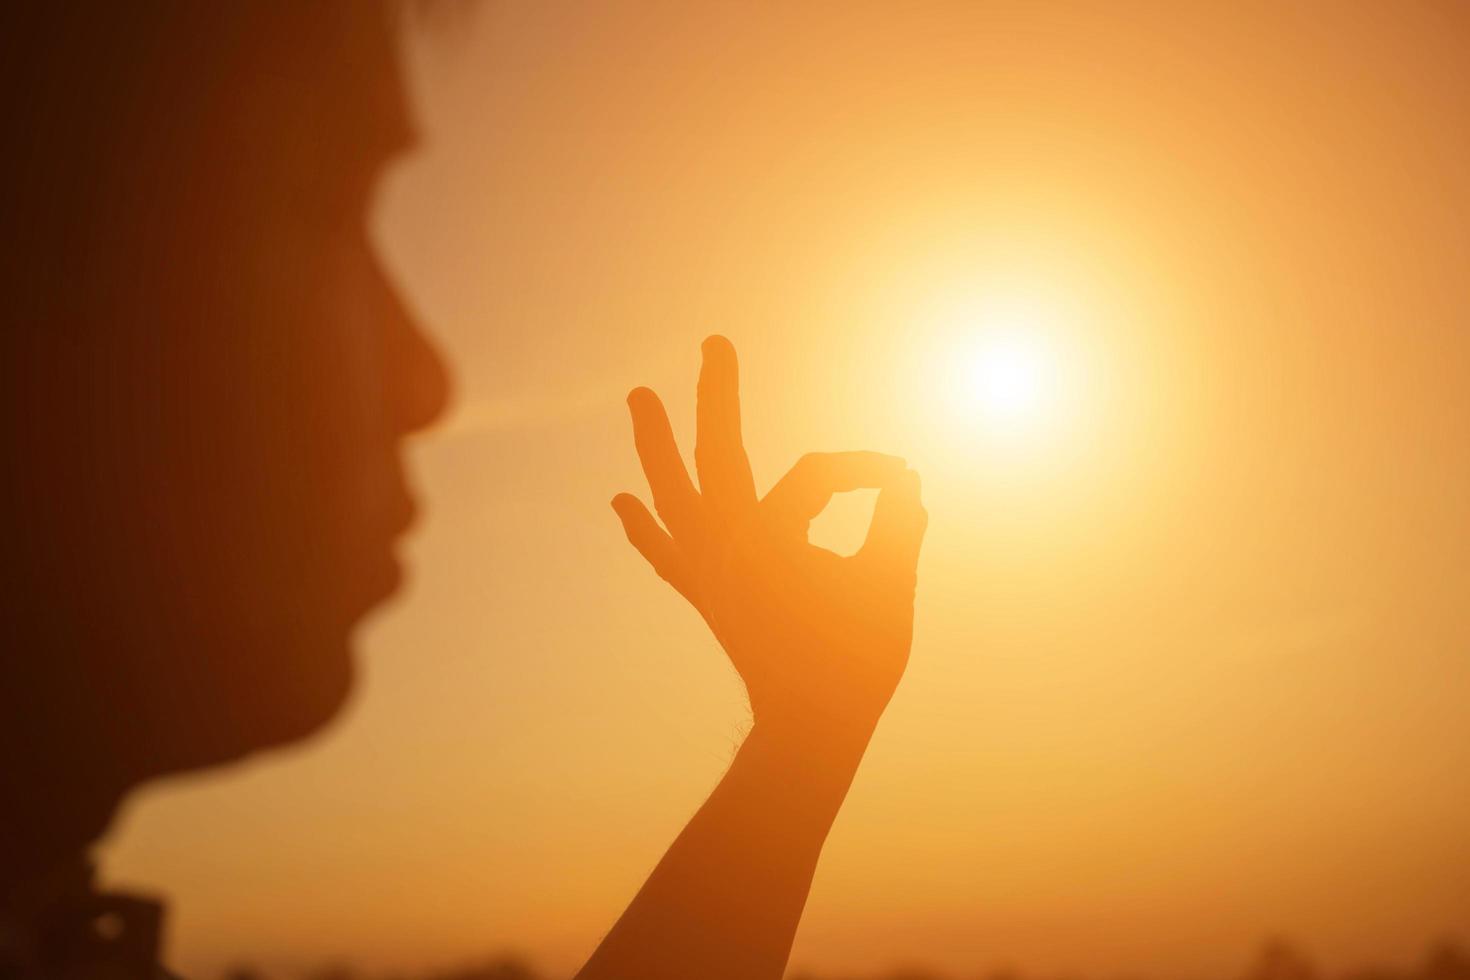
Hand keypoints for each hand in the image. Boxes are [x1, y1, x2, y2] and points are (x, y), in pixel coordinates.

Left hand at [612, 336, 926, 739]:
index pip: (822, 474)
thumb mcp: (891, 584)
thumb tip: (908, 481)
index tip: (908, 485)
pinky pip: (666, 555)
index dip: (870, 471)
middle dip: (717, 394)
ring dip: (656, 445)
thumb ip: (899, 523)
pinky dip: (645, 529)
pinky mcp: (706, 596)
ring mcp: (707, 570)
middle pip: (716, 451)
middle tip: (715, 343)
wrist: (811, 728)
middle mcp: (725, 544)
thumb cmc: (856, 660)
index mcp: (769, 535)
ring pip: (672, 494)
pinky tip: (621, 504)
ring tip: (641, 398)